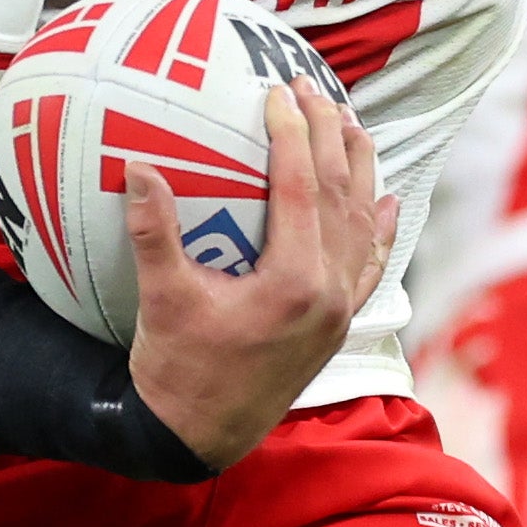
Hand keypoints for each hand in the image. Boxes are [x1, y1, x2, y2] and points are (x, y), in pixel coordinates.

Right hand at [128, 85, 396, 467]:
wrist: (200, 438)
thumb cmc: (177, 370)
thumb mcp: (161, 299)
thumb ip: (153, 232)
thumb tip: (138, 166)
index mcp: (294, 282)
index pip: (301, 188)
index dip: (291, 134)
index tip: (276, 94)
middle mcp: (331, 292)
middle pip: (342, 194)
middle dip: (329, 134)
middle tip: (312, 88)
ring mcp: (341, 309)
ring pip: (363, 223)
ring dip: (360, 169)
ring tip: (350, 122)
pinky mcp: (339, 323)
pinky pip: (370, 265)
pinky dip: (379, 229)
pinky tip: (388, 200)